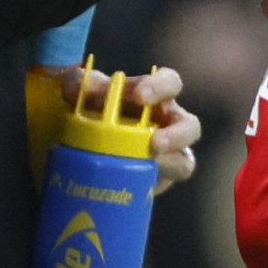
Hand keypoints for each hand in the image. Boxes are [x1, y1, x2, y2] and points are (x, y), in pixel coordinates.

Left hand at [84, 62, 199, 193]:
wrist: (76, 144)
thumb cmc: (87, 110)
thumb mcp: (78, 92)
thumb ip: (79, 84)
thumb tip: (84, 87)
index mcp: (153, 95)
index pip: (170, 83)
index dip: (160, 86)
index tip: (140, 96)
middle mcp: (167, 123)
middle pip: (190, 126)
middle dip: (177, 134)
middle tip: (154, 143)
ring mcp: (167, 154)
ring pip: (184, 161)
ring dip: (168, 165)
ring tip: (147, 170)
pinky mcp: (158, 179)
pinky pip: (165, 184)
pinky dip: (154, 183)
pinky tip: (135, 182)